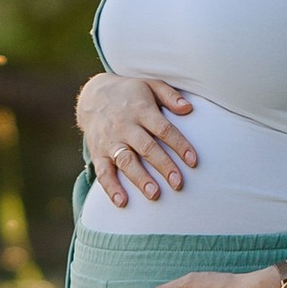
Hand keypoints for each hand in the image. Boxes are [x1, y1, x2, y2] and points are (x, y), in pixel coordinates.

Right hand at [78, 70, 197, 207]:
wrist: (93, 95)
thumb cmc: (130, 93)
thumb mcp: (151, 85)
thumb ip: (170, 96)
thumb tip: (189, 108)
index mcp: (141, 110)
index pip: (163, 129)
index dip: (179, 145)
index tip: (193, 161)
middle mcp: (125, 126)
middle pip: (146, 147)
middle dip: (163, 166)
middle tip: (178, 183)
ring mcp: (110, 141)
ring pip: (126, 161)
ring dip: (140, 179)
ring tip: (154, 194)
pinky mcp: (98, 152)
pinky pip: (103, 172)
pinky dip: (111, 187)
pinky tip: (122, 202)